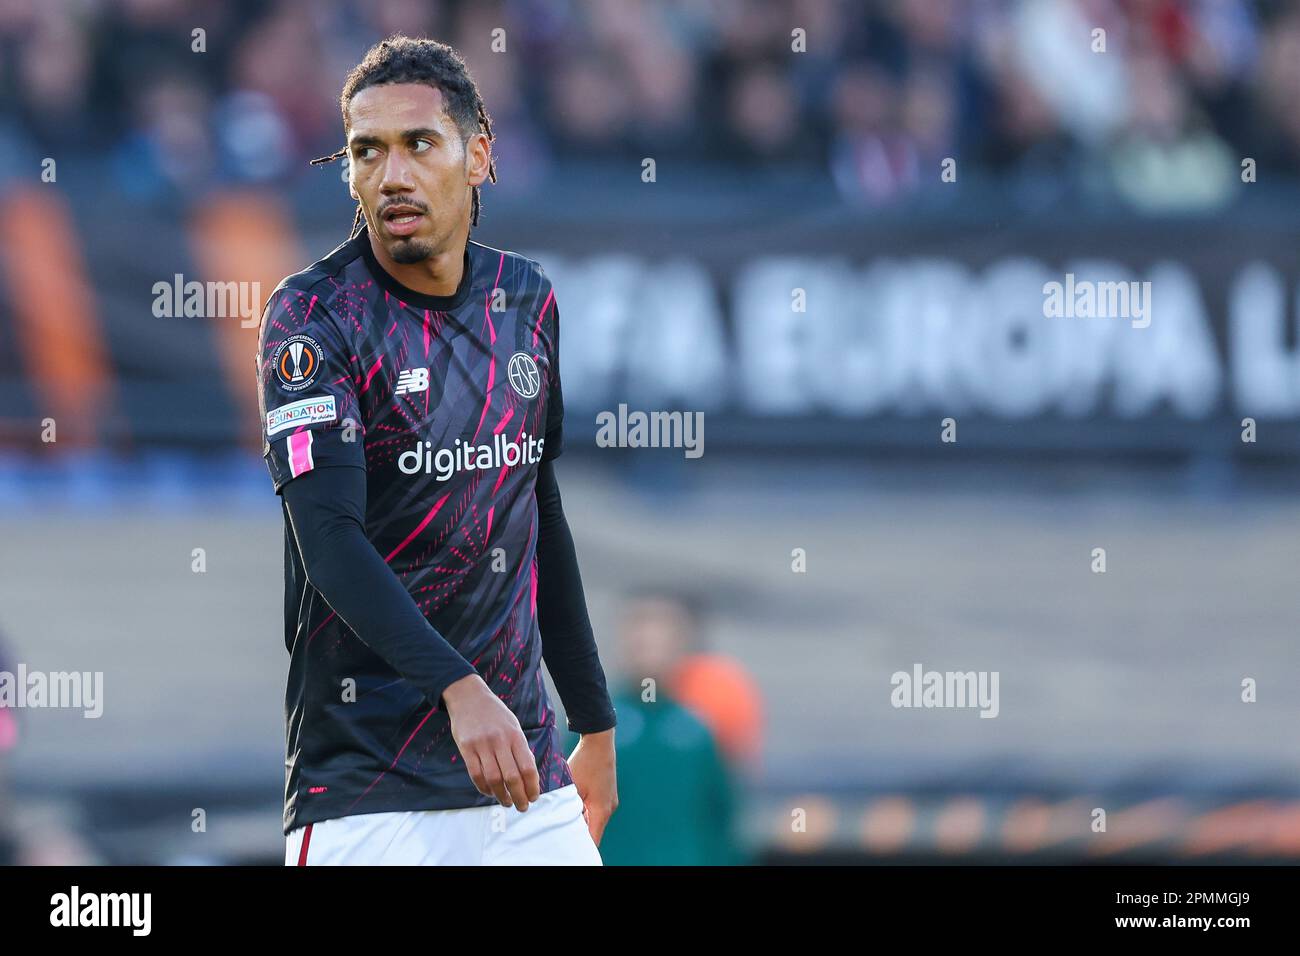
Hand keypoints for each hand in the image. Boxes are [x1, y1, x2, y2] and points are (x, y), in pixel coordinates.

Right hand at [442, 674, 540, 810]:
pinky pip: (476, 774)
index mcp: (515, 735)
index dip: (532, 786)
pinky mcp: (466, 748)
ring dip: (501, 796)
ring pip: (493, 779)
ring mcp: (481, 745)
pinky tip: (490, 793)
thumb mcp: (513, 725)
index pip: (527, 767)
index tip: (534, 797)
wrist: (468, 696)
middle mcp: (499, 740)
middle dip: (519, 796)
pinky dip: (484, 788)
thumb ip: (520, 748)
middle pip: (512, 777)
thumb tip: (528, 775)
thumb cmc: (494, 713)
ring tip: (506, 802)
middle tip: (522, 807)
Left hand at [567, 728, 616, 843]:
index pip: (592, 840)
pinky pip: (596, 811)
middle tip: (559, 835)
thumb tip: (556, 821)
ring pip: (594, 821)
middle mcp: (609, 809)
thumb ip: (566, 807)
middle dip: (577, 834)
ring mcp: (610, 802)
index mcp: (601, 810)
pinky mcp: (608, 795)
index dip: (579, 846)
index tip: (566, 848)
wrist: (599, 741)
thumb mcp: (571, 786)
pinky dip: (586, 812)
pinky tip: (573, 806)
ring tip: (563, 820)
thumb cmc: (585, 762)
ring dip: (581, 822)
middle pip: (594, 831)